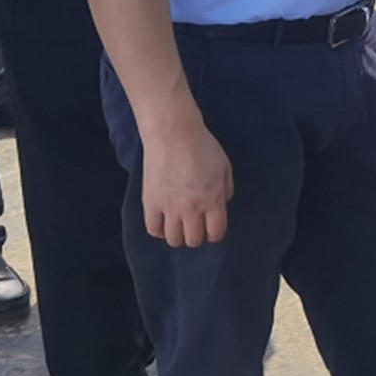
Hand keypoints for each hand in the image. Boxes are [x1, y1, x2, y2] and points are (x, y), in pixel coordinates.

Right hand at [142, 116, 234, 246]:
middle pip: (194, 240)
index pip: (216, 233)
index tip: (213, 229)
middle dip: (198, 236)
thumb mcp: (225, 167)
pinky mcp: (150, 203)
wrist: (173, 134)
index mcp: (213, 200)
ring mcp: (169, 208)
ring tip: (180, 225)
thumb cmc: (203, 147)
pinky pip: (153, 230)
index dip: (216, 234)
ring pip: (173, 240)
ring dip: (178, 236)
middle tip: (196, 226)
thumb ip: (226, 191)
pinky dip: (159, 230)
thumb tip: (221, 206)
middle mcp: (191, 209)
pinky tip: (164, 222)